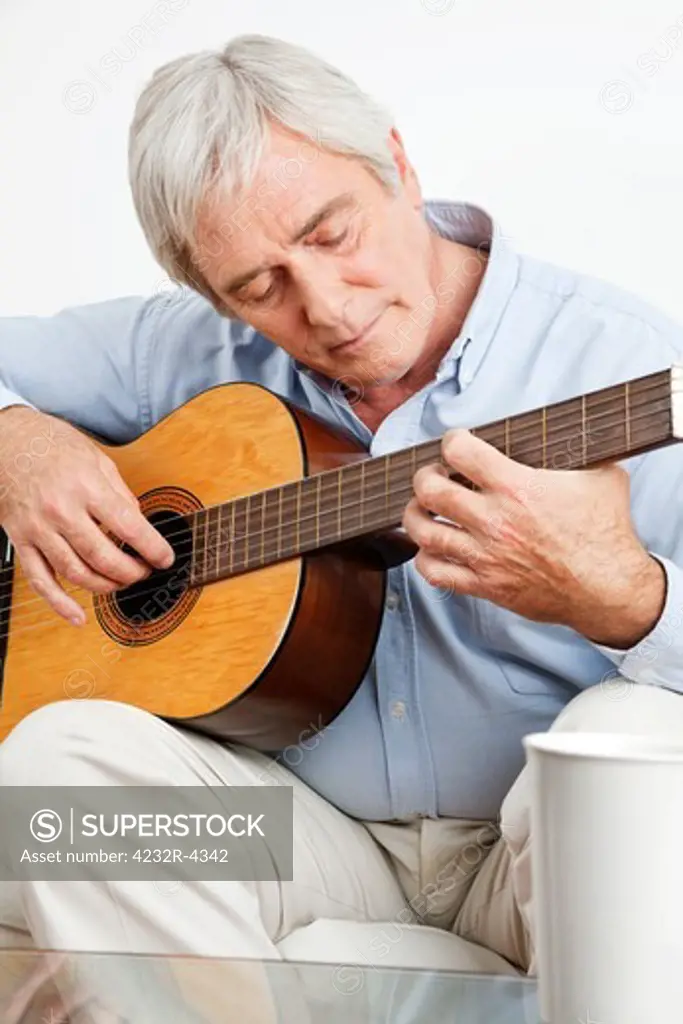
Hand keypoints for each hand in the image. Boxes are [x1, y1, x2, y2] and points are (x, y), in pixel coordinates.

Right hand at [0, 407, 174, 623]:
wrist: (5, 441)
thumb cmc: (53, 445)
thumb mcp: (96, 458)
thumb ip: (120, 493)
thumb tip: (139, 522)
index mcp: (86, 486)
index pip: (128, 526)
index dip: (152, 548)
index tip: (166, 558)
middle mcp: (61, 510)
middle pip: (103, 556)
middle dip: (131, 572)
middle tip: (144, 572)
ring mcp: (38, 528)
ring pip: (76, 573)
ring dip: (105, 585)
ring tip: (121, 582)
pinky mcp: (20, 540)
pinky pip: (40, 580)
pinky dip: (59, 604)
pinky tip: (78, 616)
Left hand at [402, 428, 665, 647]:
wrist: (609, 589)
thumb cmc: (607, 533)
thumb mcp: (601, 475)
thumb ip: (577, 451)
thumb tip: (572, 430)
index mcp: (517, 487)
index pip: (460, 451)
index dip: (452, 441)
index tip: (457, 444)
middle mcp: (494, 520)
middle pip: (429, 489)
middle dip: (426, 476)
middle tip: (435, 476)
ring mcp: (485, 555)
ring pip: (423, 530)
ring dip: (416, 514)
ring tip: (424, 508)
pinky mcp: (484, 584)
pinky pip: (434, 573)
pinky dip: (425, 557)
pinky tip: (433, 547)